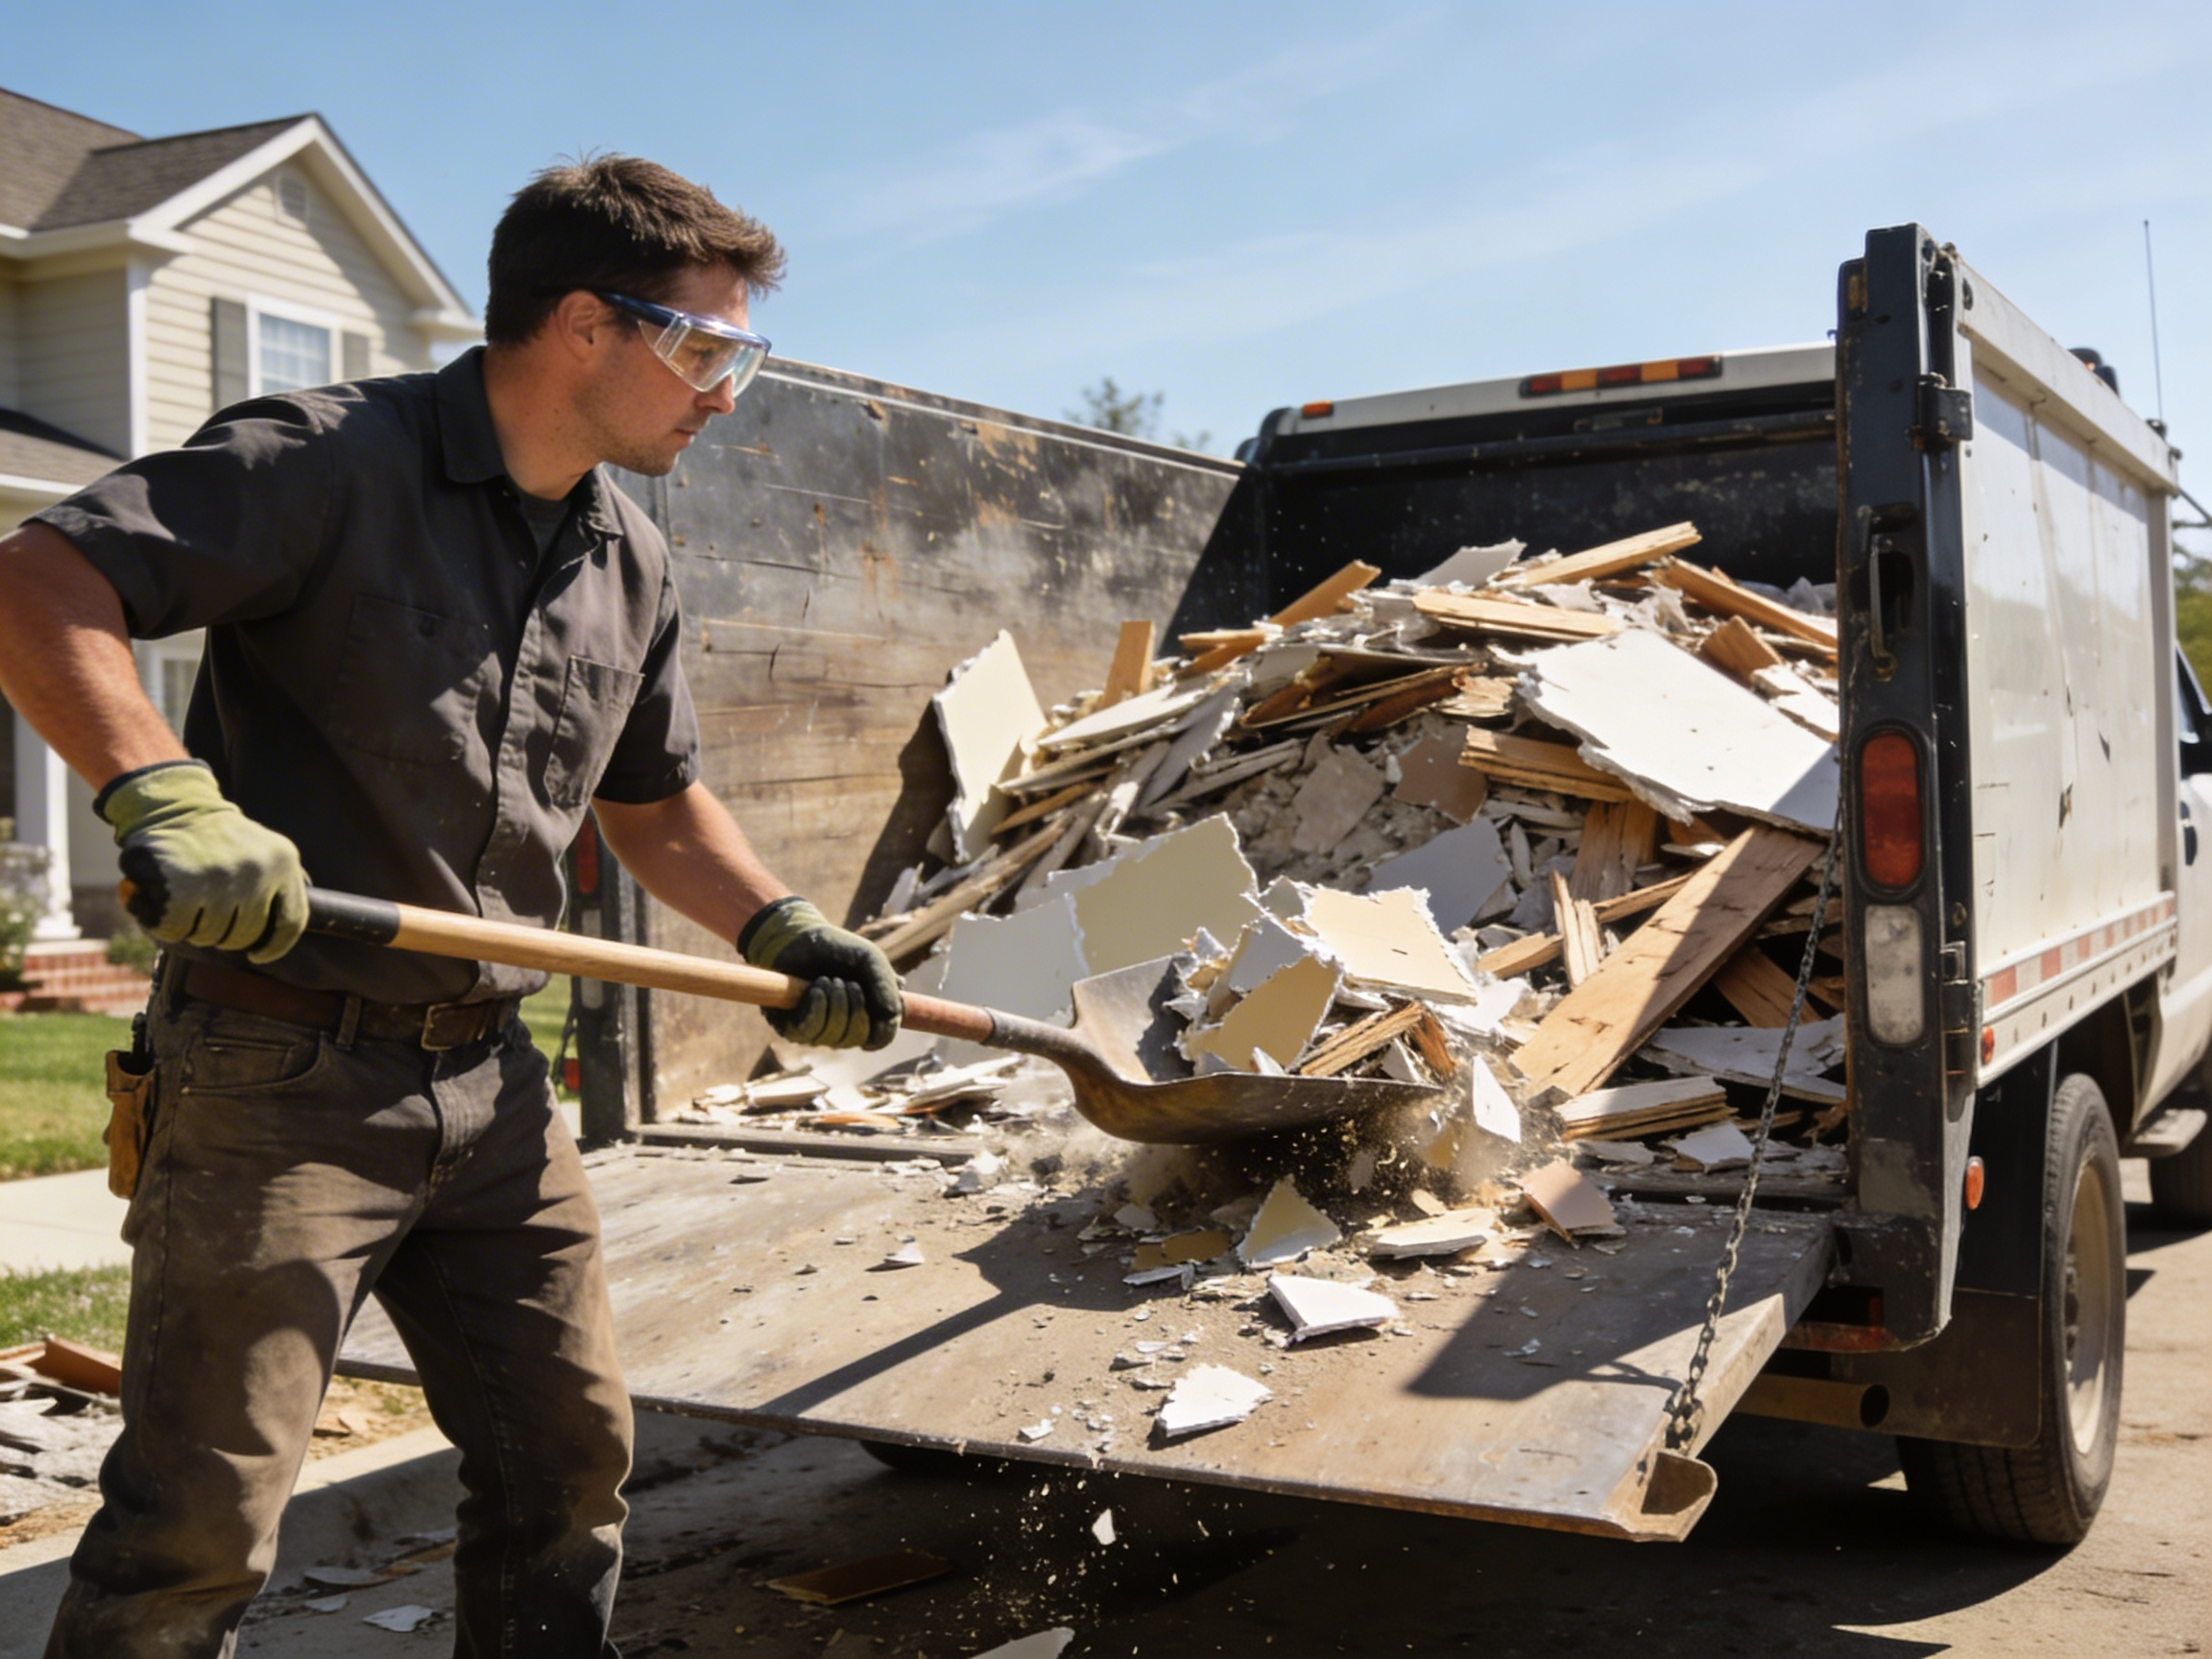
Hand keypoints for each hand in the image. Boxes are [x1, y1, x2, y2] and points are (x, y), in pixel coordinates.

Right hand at [96, 761, 307, 963]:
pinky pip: (177, 929)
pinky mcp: (184, 885)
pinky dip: (165, 925)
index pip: (291, 922)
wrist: (173, 804)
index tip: (258, 953)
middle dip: (223, 935)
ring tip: (185, 903)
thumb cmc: (217, 836)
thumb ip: (277, 883)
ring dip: (193, 928)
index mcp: (283, 862)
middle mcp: (257, 871)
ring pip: (211, 935)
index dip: (274, 946)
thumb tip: (281, 929)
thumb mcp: (263, 849)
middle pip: (245, 936)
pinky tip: (161, 906)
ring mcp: (221, 878)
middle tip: (206, 916)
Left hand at [738, 896, 902, 1050]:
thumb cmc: (837, 949)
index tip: (877, 1005)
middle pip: (857, 1038)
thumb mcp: (870, 960)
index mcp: (866, 1014)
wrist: (799, 936)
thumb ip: (886, 988)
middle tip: (848, 983)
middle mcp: (842, 1027)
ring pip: (833, 1037)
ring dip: (834, 1003)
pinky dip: (816, 1008)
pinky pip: (808, 1032)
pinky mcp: (792, 1027)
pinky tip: (815, 988)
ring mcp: (817, 1030)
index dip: (881, 1028)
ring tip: (827, 980)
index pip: (879, 1039)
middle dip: (856, 1008)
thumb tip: (892, 1018)